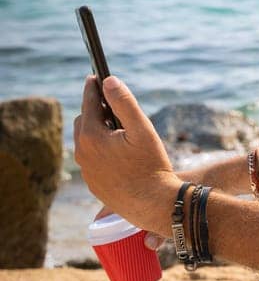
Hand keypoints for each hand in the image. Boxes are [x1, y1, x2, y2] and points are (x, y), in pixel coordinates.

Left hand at [73, 76, 179, 233]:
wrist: (152, 204)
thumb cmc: (151, 165)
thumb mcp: (142, 129)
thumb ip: (124, 103)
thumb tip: (109, 81)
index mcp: (92, 136)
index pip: (89, 103)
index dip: (92, 88)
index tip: (94, 77)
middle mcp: (83, 152)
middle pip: (83, 122)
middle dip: (94, 111)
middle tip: (109, 104)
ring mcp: (86, 170)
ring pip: (86, 142)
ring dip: (96, 132)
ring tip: (115, 130)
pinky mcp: (93, 183)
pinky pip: (92, 160)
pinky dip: (100, 151)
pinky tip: (117, 154)